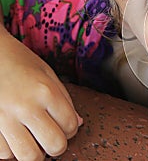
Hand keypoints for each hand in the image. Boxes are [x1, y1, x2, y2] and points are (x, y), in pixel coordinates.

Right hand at [0, 26, 82, 160]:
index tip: (65, 126)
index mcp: (46, 91)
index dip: (71, 130)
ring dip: (35, 153)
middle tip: (52, 138)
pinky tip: (14, 138)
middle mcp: (27, 107)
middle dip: (57, 146)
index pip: (70, 125)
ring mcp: (5, 119)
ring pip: (29, 156)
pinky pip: (4, 154)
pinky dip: (11, 151)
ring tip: (34, 142)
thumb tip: (77, 124)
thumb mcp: (46, 72)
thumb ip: (64, 98)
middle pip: (54, 145)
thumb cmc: (17, 60)